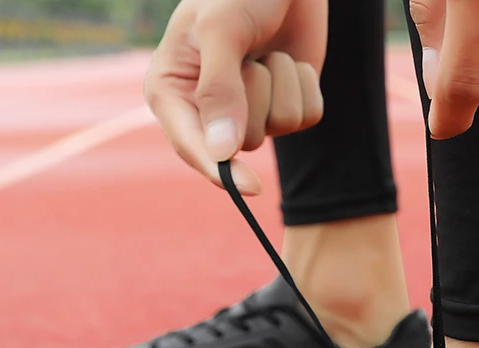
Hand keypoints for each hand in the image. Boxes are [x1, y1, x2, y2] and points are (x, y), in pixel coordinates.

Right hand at [145, 0, 326, 194]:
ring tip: (265, 50)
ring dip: (282, 84)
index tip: (250, 187)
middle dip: (256, 96)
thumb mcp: (220, 28)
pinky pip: (306, 117)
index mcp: (172, 92)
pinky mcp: (283, 106)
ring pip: (278, 128)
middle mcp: (206, 110)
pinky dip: (304, 85)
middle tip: (249, 56)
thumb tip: (223, 153)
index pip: (192, 148)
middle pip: (242, 142)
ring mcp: (248, 111)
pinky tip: (289, 58)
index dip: (221, 171)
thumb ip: (219, 90)